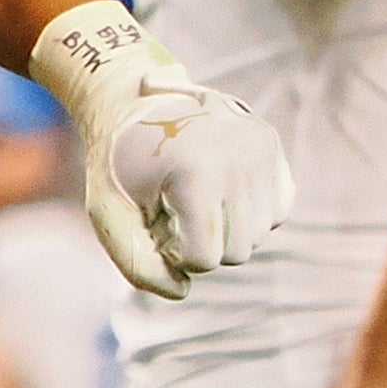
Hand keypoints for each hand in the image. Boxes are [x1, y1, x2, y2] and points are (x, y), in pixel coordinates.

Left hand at [33, 1, 294, 298]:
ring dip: (226, 227)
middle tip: (171, 207)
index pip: (206, 258)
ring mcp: (259, 144)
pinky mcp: (269, 141)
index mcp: (197, 171)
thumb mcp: (109, 214)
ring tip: (191, 194)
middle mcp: (238, 155)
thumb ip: (138, 265)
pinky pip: (277, 209)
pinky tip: (218, 186)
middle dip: (202, 241)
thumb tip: (183, 290)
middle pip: (239, 251)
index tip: (153, 220)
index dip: (174, 251)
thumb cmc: (115, 162)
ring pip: (260, 234)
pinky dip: (249, 210)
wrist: (128, 97)